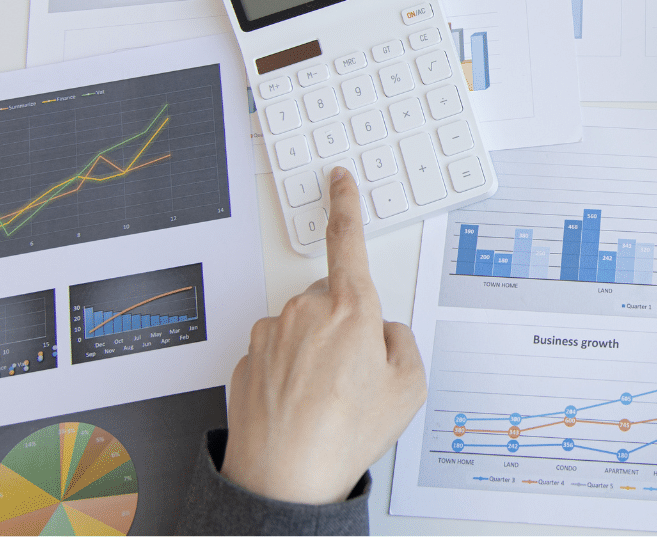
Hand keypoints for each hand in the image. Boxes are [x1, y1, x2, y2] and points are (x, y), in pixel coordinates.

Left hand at [221, 168, 426, 503]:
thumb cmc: (345, 433)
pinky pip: (276, 355)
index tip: (339, 180)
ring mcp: (270, 334)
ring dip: (314, 352)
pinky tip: (300, 406)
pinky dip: (289, 374)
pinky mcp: (246, 360)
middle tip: (356, 375)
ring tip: (326, 400)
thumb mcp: (409, 387)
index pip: (348, 239)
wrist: (285, 477)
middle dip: (344, 324)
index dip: (346, 204)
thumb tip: (385, 333)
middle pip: (331, 299)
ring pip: (301, 328)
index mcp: (351, 308)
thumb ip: (403, 343)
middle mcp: (304, 312)